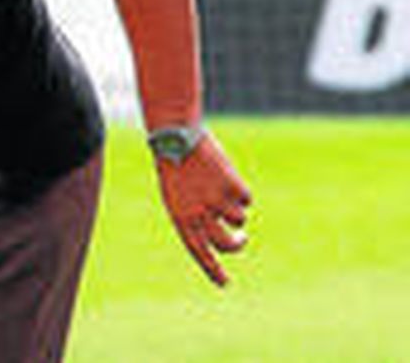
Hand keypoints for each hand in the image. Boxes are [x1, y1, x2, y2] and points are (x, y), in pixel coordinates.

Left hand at [155, 129, 252, 286]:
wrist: (178, 137)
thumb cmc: (175, 168)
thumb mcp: (178, 196)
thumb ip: (196, 218)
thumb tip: (221, 236)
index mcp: (181, 217)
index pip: (199, 251)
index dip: (212, 270)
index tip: (225, 284)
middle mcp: (201, 214)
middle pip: (228, 244)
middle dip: (237, 244)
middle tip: (241, 238)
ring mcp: (218, 201)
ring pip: (239, 219)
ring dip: (234, 206)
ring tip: (218, 185)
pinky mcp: (234, 187)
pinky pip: (246, 199)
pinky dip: (240, 190)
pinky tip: (224, 175)